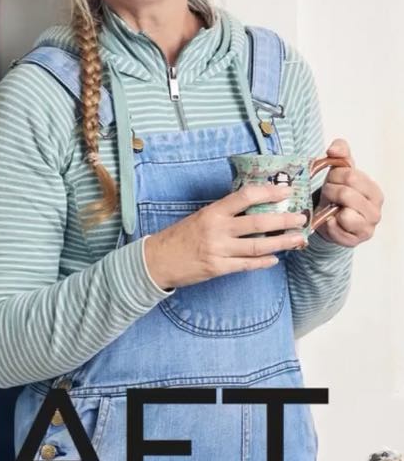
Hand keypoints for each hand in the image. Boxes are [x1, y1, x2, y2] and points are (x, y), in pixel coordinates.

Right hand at [142, 183, 308, 290]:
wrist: (157, 261)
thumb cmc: (178, 237)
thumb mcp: (200, 216)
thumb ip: (224, 213)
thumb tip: (253, 207)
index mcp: (213, 212)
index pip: (246, 196)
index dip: (269, 193)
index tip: (286, 192)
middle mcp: (217, 230)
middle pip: (259, 223)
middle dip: (284, 220)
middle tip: (302, 218)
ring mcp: (218, 251)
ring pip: (258, 246)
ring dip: (281, 243)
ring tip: (298, 239)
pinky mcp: (218, 268)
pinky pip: (246, 265)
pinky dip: (263, 262)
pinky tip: (275, 259)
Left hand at [313, 138, 382, 245]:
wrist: (328, 220)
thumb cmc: (337, 196)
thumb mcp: (339, 172)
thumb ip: (340, 154)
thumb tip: (334, 148)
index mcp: (374, 190)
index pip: (352, 176)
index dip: (334, 176)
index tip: (330, 181)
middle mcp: (375, 209)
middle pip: (346, 193)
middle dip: (330, 192)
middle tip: (327, 194)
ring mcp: (367, 227)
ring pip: (345, 213)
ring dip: (330, 208)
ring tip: (329, 208)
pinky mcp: (355, 240)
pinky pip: (338, 229)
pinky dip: (328, 224)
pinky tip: (329, 220)